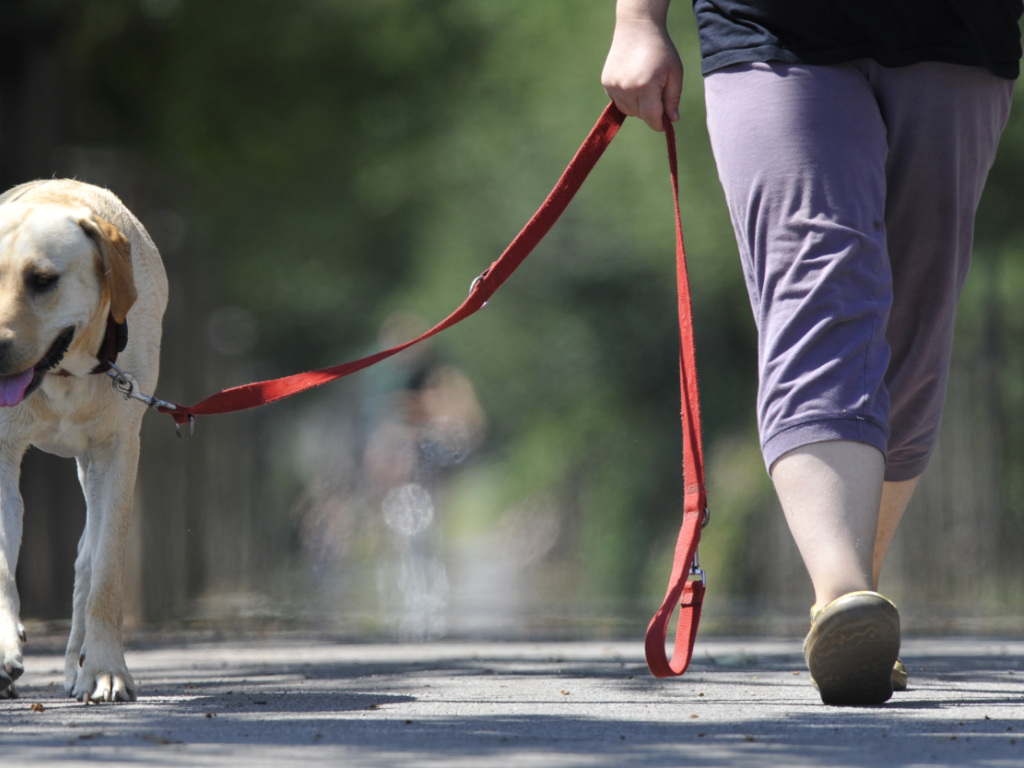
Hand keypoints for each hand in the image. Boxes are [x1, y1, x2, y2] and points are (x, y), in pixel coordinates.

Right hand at [601, 16, 682, 131]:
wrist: (637, 28)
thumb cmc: (661, 50)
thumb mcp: (674, 73)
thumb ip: (673, 99)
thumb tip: (672, 121)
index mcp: (646, 86)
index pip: (652, 118)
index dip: (660, 124)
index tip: (666, 124)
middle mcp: (627, 89)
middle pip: (641, 115)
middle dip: (651, 110)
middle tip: (657, 91)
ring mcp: (614, 86)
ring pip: (628, 111)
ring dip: (638, 106)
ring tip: (645, 85)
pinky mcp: (606, 83)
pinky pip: (618, 101)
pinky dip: (627, 98)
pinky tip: (633, 82)